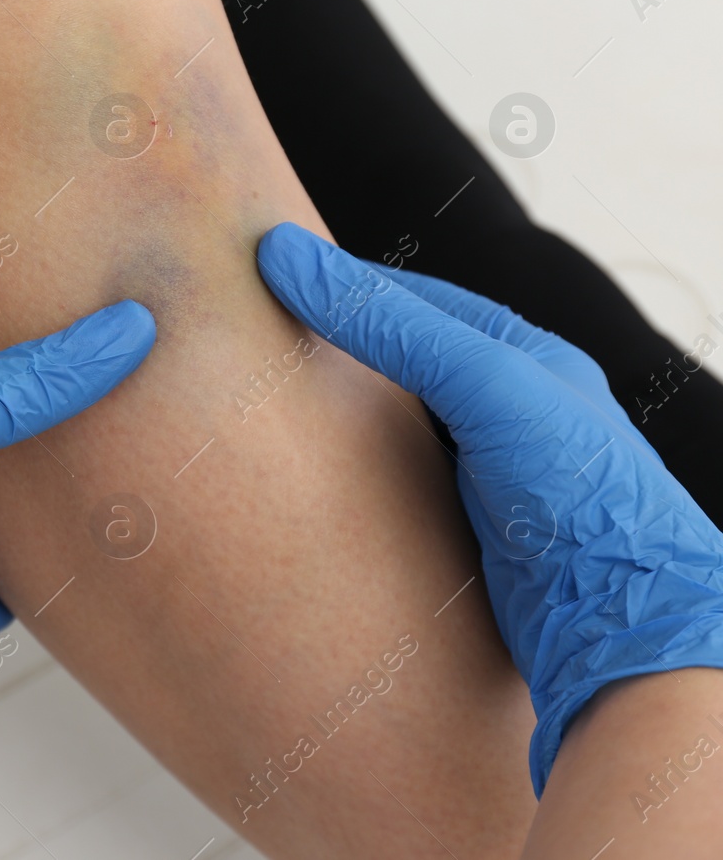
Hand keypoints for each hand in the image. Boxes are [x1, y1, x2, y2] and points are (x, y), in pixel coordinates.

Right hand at [256, 222, 722, 794]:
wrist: (622, 628)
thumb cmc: (576, 490)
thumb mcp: (483, 382)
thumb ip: (391, 324)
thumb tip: (286, 256)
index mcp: (529, 360)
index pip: (423, 304)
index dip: (351, 287)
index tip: (280, 275)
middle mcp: (512, 414)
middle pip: (405, 367)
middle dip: (339, 354)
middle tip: (263, 340)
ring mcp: (490, 479)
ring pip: (398, 433)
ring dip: (342, 425)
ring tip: (273, 410)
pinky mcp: (468, 539)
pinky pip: (397, 494)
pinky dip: (354, 482)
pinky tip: (314, 484)